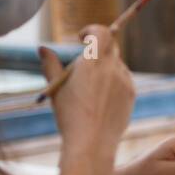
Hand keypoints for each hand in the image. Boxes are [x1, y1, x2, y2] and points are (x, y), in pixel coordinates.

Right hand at [38, 24, 135, 156]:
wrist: (91, 143)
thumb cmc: (70, 116)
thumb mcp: (56, 89)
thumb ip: (51, 65)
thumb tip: (43, 49)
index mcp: (93, 62)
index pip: (101, 32)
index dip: (92, 31)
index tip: (82, 38)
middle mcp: (112, 68)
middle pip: (110, 47)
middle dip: (98, 50)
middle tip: (84, 62)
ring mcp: (124, 81)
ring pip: (117, 65)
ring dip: (106, 68)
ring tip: (90, 89)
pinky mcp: (131, 94)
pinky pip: (123, 80)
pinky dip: (114, 83)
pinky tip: (101, 100)